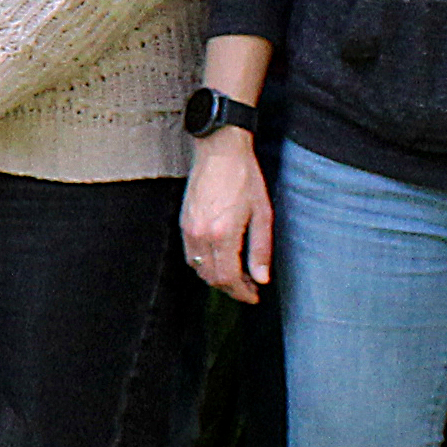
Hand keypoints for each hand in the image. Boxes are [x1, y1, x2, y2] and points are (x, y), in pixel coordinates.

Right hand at [181, 131, 269, 302]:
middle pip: (212, 277)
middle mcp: (201, 234)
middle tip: (248, 288)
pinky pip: (190, 254)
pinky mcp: (183, 222)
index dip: (242, 293)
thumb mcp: (262, 213)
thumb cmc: (244, 177)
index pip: (229, 277)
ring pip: (198, 269)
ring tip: (236, 276)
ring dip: (216, 278)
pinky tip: (220, 260)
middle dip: (231, 289)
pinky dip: (204, 264)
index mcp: (223, 233)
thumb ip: (260, 249)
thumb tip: (261, 278)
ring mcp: (189, 228)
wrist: (219, 151)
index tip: (254, 296)